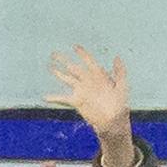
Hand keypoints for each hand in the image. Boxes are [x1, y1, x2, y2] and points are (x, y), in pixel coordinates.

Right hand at [46, 46, 134, 166]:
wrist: (113, 120)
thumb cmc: (120, 103)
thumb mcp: (122, 86)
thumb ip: (120, 72)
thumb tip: (117, 57)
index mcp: (98, 76)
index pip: (88, 61)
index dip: (82, 54)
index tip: (75, 46)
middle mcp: (88, 81)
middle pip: (73, 68)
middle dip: (64, 60)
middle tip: (54, 53)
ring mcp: (81, 91)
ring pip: (67, 79)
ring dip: (58, 73)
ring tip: (50, 66)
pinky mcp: (77, 101)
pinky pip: (63, 98)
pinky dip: (53, 98)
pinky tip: (45, 97)